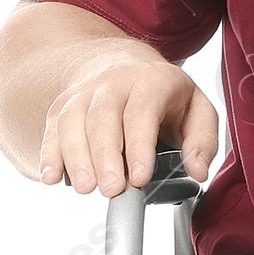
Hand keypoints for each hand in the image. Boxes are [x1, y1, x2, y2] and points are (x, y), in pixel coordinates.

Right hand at [38, 47, 219, 197]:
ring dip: (76, 156)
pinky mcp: (64, 105)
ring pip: (73, 120)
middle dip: (105, 155)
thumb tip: (198, 171)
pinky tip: (51, 177)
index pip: (142, 112)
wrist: (125, 64)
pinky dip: (50, 153)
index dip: (139, 146)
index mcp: (153, 81)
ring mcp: (85, 91)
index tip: (139, 178)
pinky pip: (53, 127)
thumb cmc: (165, 96)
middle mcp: (115, 81)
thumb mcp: (198, 110)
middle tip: (111, 189)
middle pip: (103, 116)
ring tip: (85, 188)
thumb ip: (203, 141)